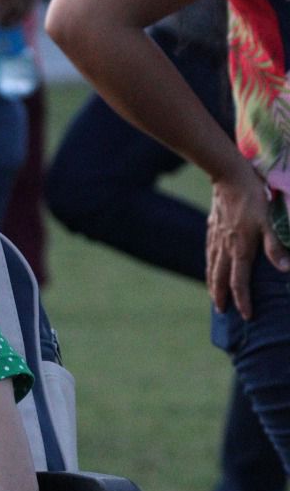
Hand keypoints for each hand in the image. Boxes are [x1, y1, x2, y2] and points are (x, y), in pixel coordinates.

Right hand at [207, 166, 289, 316]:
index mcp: (240, 248)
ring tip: (213, 296)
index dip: (243, 300)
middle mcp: (225, 247)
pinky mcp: (212, 228)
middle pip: (220, 278)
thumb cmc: (255, 197)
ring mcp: (216, 238)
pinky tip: (210, 267)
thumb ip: (276, 246)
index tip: (246, 316)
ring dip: (212, 284)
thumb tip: (285, 270)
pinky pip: (209, 253)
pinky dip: (209, 265)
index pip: (239, 282)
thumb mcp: (271, 221)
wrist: (230, 175)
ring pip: (211, 267)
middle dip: (221, 297)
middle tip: (222, 312)